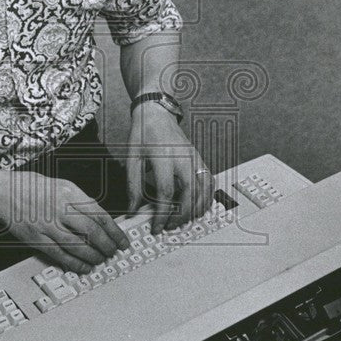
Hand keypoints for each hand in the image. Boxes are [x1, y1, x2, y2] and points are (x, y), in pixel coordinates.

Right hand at [0, 171, 128, 273]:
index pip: (99, 215)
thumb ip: (81, 201)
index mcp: (69, 193)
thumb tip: (101, 219)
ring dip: (93, 256)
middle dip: (107, 246)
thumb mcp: (63, 185)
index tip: (122, 240)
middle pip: (92, 232)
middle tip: (113, 252)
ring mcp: (47, 225)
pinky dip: (74, 264)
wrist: (5, 193)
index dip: (114, 231)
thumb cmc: (34, 187)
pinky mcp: (36, 239)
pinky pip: (60, 255)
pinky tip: (84, 267)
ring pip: (78, 246)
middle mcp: (59, 208)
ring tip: (101, 259)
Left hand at [126, 103, 214, 234]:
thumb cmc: (144, 133)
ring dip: (195, 210)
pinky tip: (197, 208)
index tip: (156, 227)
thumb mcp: (132, 158)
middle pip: (190, 195)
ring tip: (181, 221)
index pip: (166, 193)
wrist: (157, 113)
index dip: (162, 214)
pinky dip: (206, 198)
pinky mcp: (200, 159)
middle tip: (169, 226)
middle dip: (181, 216)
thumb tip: (133, 210)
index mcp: (164, 157)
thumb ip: (133, 186)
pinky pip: (209, 183)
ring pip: (204, 191)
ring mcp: (195, 159)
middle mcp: (184, 158)